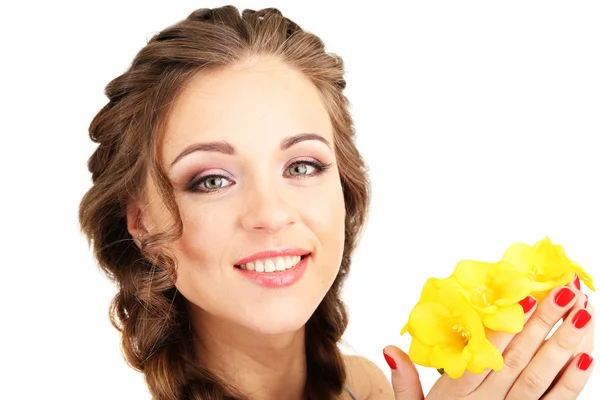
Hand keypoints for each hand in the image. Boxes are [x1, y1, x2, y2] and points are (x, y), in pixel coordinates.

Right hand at [385, 278, 593, 398]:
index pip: (482, 354)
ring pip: (541, 377)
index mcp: (457, 395)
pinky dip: (574, 380)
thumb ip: (403, 381)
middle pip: (518, 360)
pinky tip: (588, 354)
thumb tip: (389, 348)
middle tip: (566, 290)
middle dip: (544, 323)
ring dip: (564, 344)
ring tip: (584, 310)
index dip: (502, 326)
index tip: (521, 296)